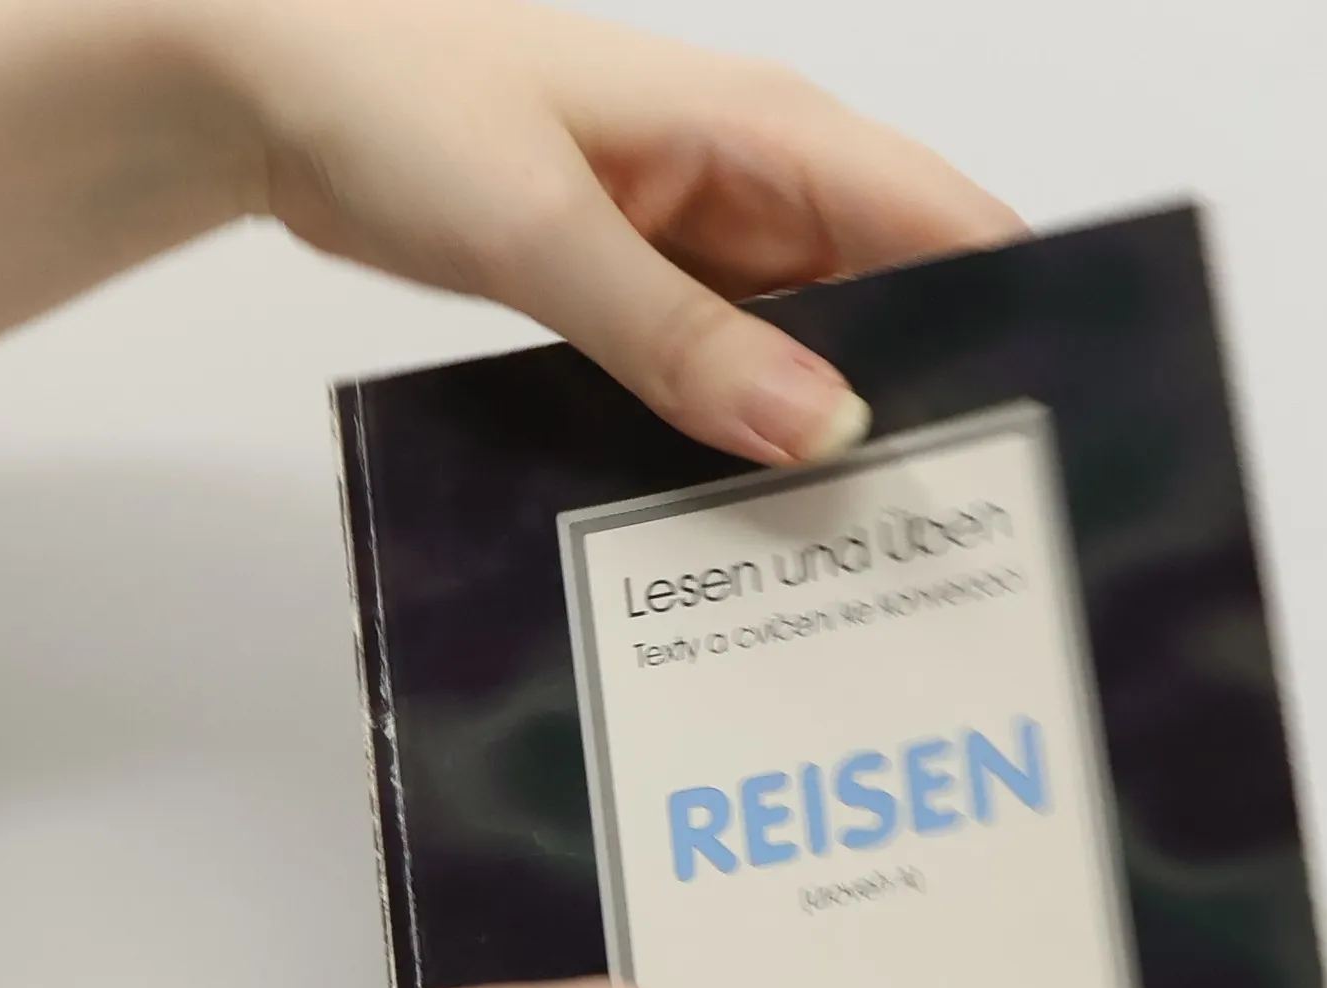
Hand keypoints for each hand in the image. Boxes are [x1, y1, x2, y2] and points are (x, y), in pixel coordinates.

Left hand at [184, 0, 1021, 463]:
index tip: (1054, 440)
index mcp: (774, 135)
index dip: (1024, 323)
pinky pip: (740, 379)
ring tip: (878, 558)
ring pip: (823, 357)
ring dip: (843, 442)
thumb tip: (823, 433)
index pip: (954, 227)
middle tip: (966, 540)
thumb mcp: (543, 225)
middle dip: (940, 409)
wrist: (271, 89)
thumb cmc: (398, 100)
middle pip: (908, 309)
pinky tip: (764, 524)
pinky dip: (757, 443)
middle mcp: (767, 191)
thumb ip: (681, 337)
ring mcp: (713, 250)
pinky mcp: (660, 299)